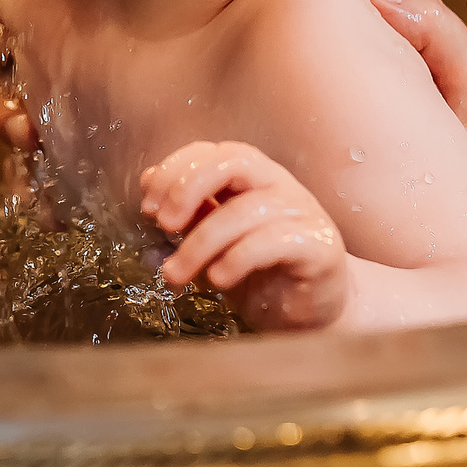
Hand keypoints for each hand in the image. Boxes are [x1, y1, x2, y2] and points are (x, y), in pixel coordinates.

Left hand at [141, 141, 347, 331]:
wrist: (313, 314)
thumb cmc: (263, 274)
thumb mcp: (215, 241)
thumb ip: (191, 210)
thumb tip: (149, 179)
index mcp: (253, 178)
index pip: (212, 152)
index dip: (174, 171)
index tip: (148, 207)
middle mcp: (279, 186)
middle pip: (235, 160)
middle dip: (189, 187)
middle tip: (163, 224)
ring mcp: (303, 213)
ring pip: (246, 210)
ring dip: (200, 243)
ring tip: (176, 274)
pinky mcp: (319, 246)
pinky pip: (273, 241)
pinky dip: (236, 259)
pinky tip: (217, 279)